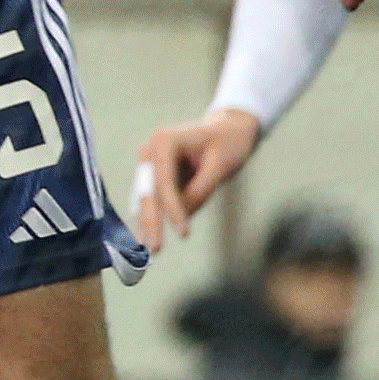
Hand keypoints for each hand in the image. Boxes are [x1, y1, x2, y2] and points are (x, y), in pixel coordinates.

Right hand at [134, 106, 261, 241]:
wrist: (230, 130)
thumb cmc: (229, 142)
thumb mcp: (221, 164)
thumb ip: (202, 188)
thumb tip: (184, 214)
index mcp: (163, 142)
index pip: (164, 182)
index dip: (172, 209)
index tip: (184, 233)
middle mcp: (150, 152)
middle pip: (149, 193)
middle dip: (152, 221)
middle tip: (155, 249)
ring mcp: (152, 164)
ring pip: (149, 200)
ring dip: (149, 224)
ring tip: (150, 249)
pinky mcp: (158, 175)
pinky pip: (156, 200)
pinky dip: (154, 218)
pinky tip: (148, 237)